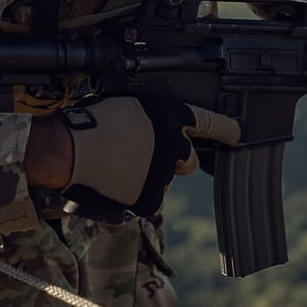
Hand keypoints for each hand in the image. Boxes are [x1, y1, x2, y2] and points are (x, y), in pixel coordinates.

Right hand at [58, 95, 241, 216]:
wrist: (67, 150)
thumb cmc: (87, 122)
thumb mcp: (125, 107)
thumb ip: (148, 120)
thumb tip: (149, 131)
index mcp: (169, 116)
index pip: (208, 122)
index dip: (226, 128)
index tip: (239, 134)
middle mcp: (174, 146)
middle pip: (189, 161)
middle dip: (176, 162)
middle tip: (146, 158)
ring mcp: (164, 175)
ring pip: (160, 181)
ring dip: (143, 177)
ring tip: (111, 166)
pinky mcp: (149, 199)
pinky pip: (143, 200)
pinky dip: (129, 195)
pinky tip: (108, 182)